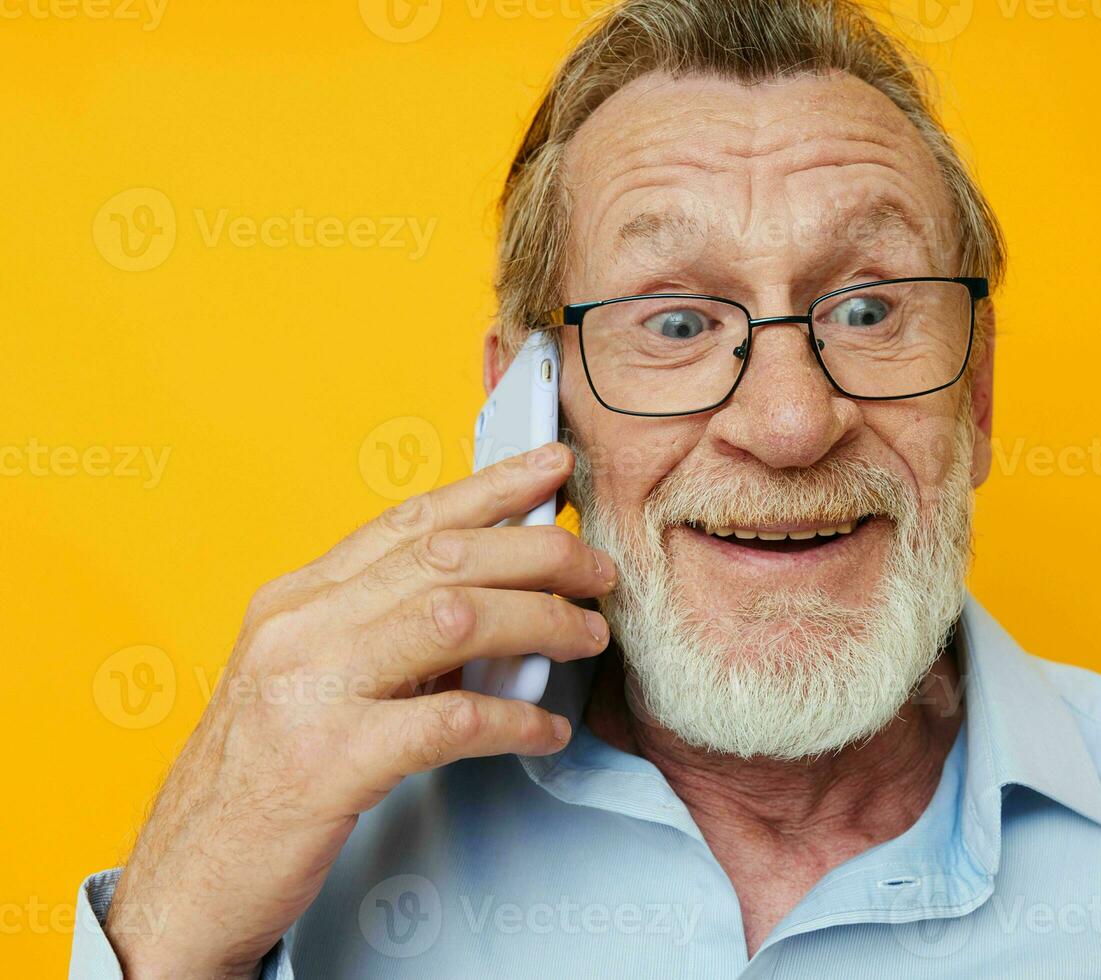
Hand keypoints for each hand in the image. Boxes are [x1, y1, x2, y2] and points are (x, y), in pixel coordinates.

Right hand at [104, 443, 613, 978]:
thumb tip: (493, 602)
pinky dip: (514, 722)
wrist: (189, 878)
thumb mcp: (309, 680)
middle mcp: (298, 629)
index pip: (407, 522)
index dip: (488, 488)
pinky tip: (545, 731)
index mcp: (294, 600)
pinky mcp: (331, 762)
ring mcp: (310, 691)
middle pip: (445, 558)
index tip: (551, 467)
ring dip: (540, 622)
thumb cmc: (261, 777)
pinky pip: (451, 722)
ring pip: (455, 620)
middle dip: (539, 553)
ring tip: (589, 637)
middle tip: (598, 570)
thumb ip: (383, 633)